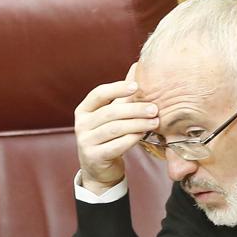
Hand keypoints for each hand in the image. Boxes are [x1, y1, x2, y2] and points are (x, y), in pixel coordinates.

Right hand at [74, 62, 158, 193]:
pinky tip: (143, 134)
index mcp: (84, 110)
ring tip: (154, 122)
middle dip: (135, 109)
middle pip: (111, 112)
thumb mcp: (112, 114)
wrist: (99, 169)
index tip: (136, 86)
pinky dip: (132, 139)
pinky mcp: (94, 157)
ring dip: (138, 124)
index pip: (99, 94)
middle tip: (154, 109)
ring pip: (115, 129)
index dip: (117, 89)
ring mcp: (86, 142)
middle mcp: (81, 125)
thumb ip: (122, 95)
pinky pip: (116, 145)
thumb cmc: (108, 137)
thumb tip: (136, 67)